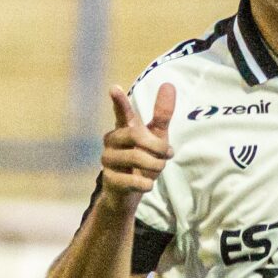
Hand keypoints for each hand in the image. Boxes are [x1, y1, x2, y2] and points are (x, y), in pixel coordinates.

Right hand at [99, 82, 175, 201]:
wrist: (130, 193)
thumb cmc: (143, 160)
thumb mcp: (156, 137)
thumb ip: (162, 114)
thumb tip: (169, 84)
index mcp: (124, 128)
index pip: (121, 112)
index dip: (119, 102)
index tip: (114, 88)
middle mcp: (111, 140)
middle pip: (136, 135)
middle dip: (158, 147)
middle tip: (168, 155)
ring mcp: (108, 160)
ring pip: (136, 157)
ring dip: (155, 166)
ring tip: (156, 170)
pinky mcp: (109, 180)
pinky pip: (133, 180)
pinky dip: (146, 183)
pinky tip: (146, 184)